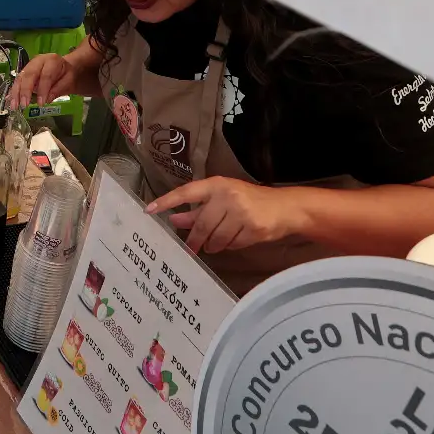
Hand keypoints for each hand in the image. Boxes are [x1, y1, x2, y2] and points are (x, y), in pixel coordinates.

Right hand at [8, 53, 74, 108]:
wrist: (63, 67)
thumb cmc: (66, 74)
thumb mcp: (68, 81)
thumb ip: (58, 89)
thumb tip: (46, 100)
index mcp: (51, 60)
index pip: (45, 75)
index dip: (42, 90)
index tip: (41, 104)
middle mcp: (37, 61)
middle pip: (29, 75)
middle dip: (25, 91)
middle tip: (23, 105)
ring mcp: (29, 66)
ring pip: (20, 78)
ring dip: (16, 93)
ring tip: (14, 106)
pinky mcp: (24, 73)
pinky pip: (17, 82)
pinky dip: (13, 92)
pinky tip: (10, 101)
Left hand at [146, 176, 302, 253]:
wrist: (285, 208)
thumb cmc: (249, 201)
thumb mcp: (222, 199)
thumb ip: (198, 209)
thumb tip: (173, 219)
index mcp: (217, 184)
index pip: (186, 192)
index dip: (167, 201)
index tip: (149, 210)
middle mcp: (228, 196)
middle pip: (202, 223)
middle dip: (195, 239)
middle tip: (191, 248)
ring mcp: (242, 212)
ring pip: (217, 237)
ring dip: (213, 244)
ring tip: (215, 243)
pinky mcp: (254, 228)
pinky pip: (233, 244)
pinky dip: (230, 246)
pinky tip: (235, 240)